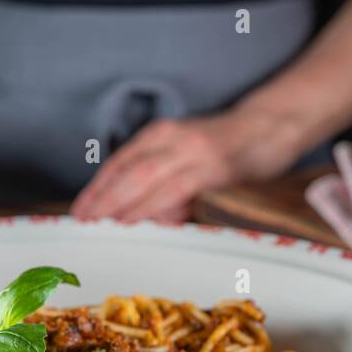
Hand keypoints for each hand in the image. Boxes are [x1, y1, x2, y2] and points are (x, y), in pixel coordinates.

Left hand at [71, 111, 301, 222]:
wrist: (272, 126)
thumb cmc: (226, 148)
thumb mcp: (185, 159)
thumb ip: (162, 187)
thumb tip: (139, 220)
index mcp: (159, 136)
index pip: (118, 164)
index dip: (96, 189)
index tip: (79, 212)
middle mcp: (172, 139)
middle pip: (127, 172)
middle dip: (103, 199)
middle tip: (84, 223)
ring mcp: (194, 151)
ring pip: (148, 179)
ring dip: (124, 205)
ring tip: (106, 226)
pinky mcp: (216, 166)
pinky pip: (180, 189)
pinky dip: (158, 206)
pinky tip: (144, 220)